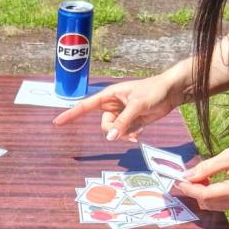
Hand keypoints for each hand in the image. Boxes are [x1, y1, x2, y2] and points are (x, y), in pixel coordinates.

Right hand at [53, 75, 178, 140]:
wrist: (171, 92)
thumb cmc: (154, 91)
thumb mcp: (137, 105)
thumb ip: (124, 122)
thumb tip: (110, 138)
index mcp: (109, 95)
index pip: (85, 106)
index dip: (70, 114)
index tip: (57, 122)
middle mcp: (113, 105)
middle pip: (103, 125)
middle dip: (112, 131)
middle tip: (126, 132)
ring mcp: (122, 114)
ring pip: (113, 132)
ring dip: (123, 135)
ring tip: (137, 133)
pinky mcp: (131, 121)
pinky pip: (124, 133)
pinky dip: (130, 136)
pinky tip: (141, 132)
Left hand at [175, 137, 228, 211]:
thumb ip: (207, 167)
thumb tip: (187, 175)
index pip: (206, 195)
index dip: (190, 189)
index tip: (179, 181)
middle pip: (208, 203)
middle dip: (195, 192)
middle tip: (188, 176)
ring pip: (213, 206)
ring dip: (202, 194)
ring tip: (200, 178)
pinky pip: (221, 204)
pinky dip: (211, 195)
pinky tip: (210, 183)